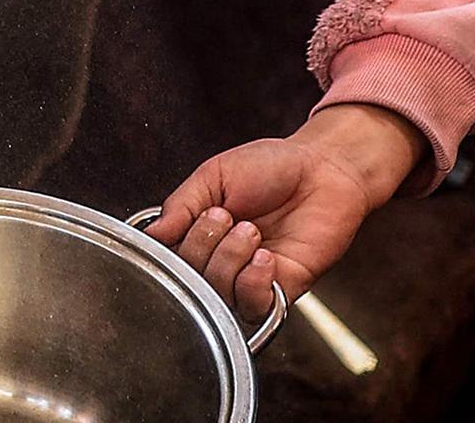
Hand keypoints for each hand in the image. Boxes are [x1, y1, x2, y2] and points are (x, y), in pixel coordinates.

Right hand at [151, 104, 422, 315]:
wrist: (323, 169)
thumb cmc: (270, 168)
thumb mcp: (213, 175)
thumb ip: (180, 205)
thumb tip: (151, 236)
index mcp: (200, 234)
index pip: (170, 258)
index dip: (179, 242)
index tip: (201, 212)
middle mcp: (222, 261)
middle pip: (191, 278)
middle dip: (204, 245)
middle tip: (227, 215)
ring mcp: (250, 278)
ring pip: (219, 294)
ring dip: (229, 260)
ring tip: (251, 230)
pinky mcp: (282, 289)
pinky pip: (254, 306)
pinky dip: (253, 283)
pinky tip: (265, 257)